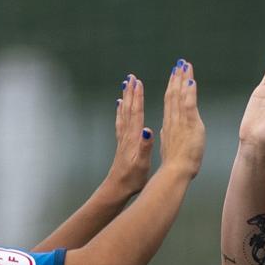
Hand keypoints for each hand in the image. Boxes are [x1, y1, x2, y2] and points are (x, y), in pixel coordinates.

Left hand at [105, 73, 151, 196]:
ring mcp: (123, 138)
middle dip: (130, 92)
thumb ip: (145, 147)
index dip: (138, 97)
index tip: (138, 82)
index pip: (136, 113)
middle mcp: (127, 135)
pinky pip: (120, 121)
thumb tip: (147, 131)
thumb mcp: (142, 164)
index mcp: (134, 138)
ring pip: (124, 112)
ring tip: (126, 84)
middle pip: (128, 108)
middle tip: (131, 77)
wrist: (117, 188)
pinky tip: (120, 105)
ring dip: (126, 97)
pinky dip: (121, 110)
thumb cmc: (132, 178)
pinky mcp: (121, 143)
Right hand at [157, 58, 204, 176]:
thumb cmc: (174, 165)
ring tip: (184, 65)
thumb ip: (168, 135)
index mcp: (169, 125)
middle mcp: (173, 120)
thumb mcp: (168, 147)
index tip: (174, 74)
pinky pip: (189, 104)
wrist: (175, 171)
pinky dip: (190, 91)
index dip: (171, 87)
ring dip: (183, 79)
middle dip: (176, 77)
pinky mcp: (189, 124)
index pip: (170, 102)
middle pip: (173, 94)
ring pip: (180, 95)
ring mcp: (180, 121)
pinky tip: (191, 80)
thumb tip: (166, 129)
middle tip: (179, 63)